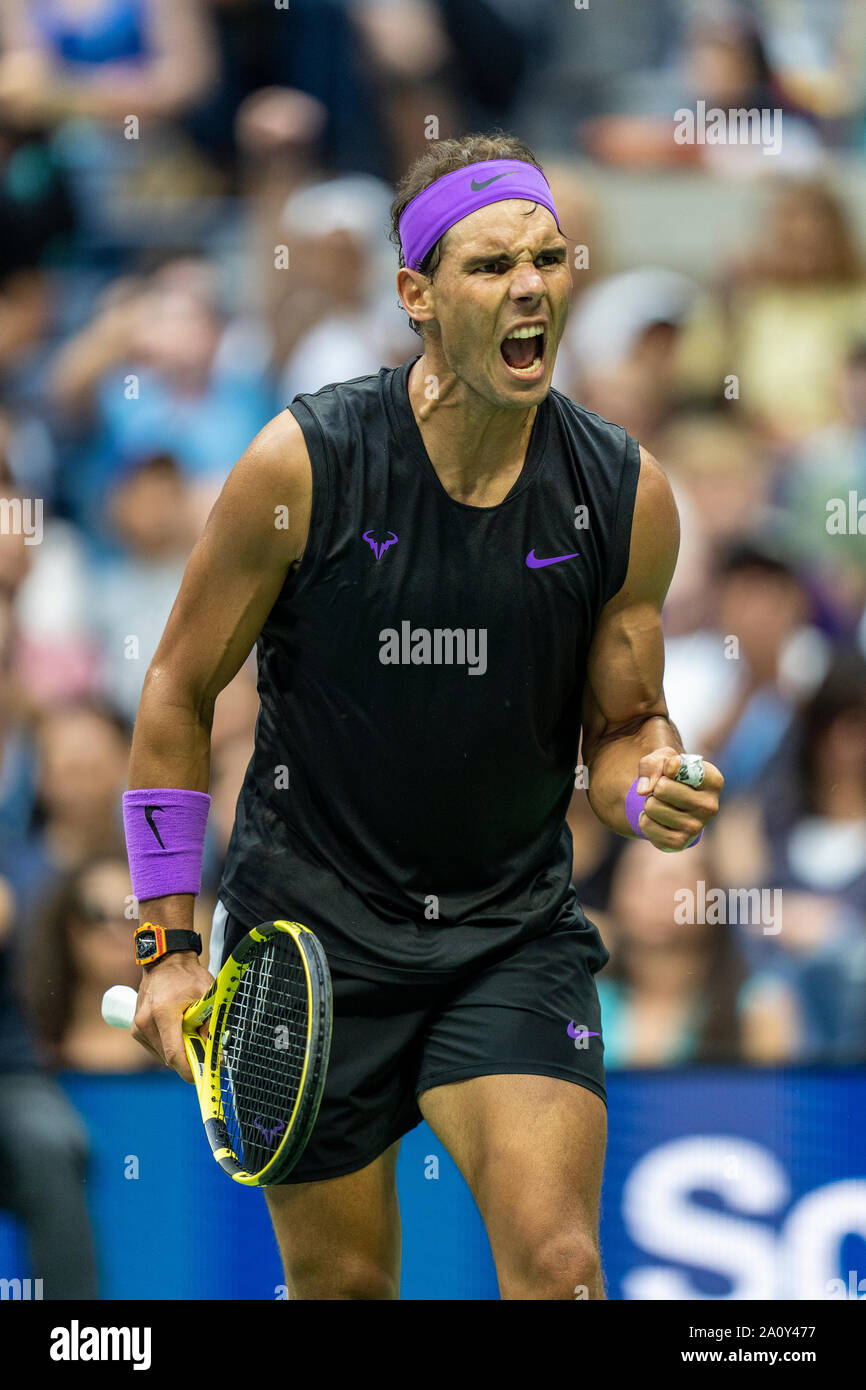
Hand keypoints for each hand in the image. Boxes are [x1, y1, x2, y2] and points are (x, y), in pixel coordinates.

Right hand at [132, 952, 213, 1082]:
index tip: (204, 1074)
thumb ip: (210, 1025)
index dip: (190, 1070)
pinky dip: (170, 1046)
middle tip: (205, 1049)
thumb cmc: (187, 976)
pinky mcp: (136, 1030)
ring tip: (191, 1033)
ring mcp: (138, 1028)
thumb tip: (217, 1054)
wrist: (165, 961)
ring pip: (163, 1055)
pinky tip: (179, 1030)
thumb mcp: (206, 996)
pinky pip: (157, 1048)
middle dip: (189, 1059)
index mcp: (162, 1014)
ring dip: (179, 1052)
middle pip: (169, 1058)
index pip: (174, 1054)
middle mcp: (145, 1023)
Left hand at [634, 747, 723, 851]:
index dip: (668, 766)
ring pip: (652, 807)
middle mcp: (710, 807)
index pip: (682, 768)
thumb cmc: (670, 775)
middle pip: (662, 788)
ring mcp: (696, 828)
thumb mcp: (663, 758)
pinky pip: (646, 825)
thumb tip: (644, 790)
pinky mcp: (679, 843)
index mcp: (714, 781)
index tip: (671, 769)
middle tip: (664, 790)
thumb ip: (653, 764)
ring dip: (649, 802)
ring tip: (662, 803)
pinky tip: (658, 818)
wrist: (669, 802)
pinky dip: (645, 819)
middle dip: (655, 786)